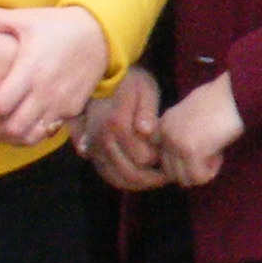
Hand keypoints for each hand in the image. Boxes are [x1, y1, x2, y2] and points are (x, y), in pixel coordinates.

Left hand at [0, 5, 110, 145]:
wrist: (100, 35)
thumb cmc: (57, 26)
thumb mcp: (25, 18)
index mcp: (30, 70)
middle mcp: (45, 92)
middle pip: (12, 128)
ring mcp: (60, 104)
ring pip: (30, 136)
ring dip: (10, 137)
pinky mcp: (70, 110)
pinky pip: (46, 131)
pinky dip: (30, 133)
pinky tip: (21, 123)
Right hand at [78, 65, 167, 191]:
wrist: (104, 78)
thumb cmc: (131, 82)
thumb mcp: (145, 89)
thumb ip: (147, 110)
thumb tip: (147, 130)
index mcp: (117, 124)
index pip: (142, 157)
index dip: (159, 161)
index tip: (170, 157)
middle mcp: (102, 139)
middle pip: (130, 173)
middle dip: (152, 178)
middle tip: (168, 175)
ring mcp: (94, 147)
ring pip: (117, 179)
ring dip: (139, 184)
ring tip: (156, 178)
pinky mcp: (90, 152)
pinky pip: (107, 175)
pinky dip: (124, 181)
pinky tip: (139, 178)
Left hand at [156, 75, 245, 189]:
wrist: (235, 94)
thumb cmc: (221, 99)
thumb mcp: (191, 111)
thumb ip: (181, 130)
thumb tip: (183, 157)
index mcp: (163, 123)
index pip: (161, 158)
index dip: (181, 161)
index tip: (199, 151)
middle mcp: (164, 133)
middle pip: (171, 172)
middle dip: (191, 169)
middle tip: (209, 153)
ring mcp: (176, 143)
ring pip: (183, 179)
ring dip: (201, 172)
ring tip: (215, 153)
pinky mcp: (191, 151)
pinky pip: (199, 178)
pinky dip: (211, 172)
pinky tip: (219, 154)